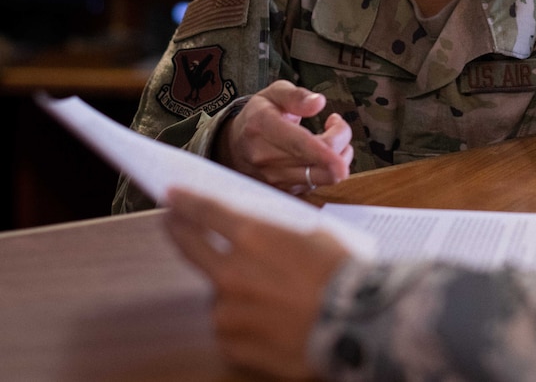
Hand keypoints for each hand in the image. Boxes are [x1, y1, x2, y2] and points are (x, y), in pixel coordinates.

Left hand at [164, 188, 351, 378]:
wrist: (358, 325)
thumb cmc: (345, 277)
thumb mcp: (317, 237)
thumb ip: (279, 236)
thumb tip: (267, 237)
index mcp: (254, 238)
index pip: (207, 213)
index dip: (186, 202)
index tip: (173, 197)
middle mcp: (232, 273)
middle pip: (191, 247)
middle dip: (179, 230)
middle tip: (172, 223)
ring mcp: (228, 311)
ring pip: (219, 294)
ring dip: (233, 290)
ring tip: (269, 296)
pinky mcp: (232, 343)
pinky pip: (231, 327)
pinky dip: (245, 323)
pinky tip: (272, 322)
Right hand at [216, 80, 352, 193]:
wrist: (233, 146)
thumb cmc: (259, 116)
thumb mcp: (273, 94)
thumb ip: (296, 96)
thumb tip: (318, 103)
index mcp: (263, 127)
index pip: (297, 144)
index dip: (324, 151)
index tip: (343, 149)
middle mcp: (266, 157)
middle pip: (318, 162)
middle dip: (341, 140)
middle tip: (336, 123)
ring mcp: (274, 178)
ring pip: (323, 176)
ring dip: (340, 156)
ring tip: (331, 136)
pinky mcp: (285, 191)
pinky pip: (319, 184)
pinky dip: (330, 168)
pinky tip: (324, 153)